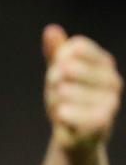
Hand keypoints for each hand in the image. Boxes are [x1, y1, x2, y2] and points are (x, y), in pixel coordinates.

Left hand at [43, 24, 120, 151]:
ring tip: (62, 108)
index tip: (60, 70)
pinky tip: (64, 118)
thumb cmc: (69, 98)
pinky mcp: (102, 121)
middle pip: (67, 68)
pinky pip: (68, 111)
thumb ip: (56, 52)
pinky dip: (60, 115)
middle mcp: (113, 80)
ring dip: (54, 101)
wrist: (76, 134)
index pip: (76, 47)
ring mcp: (111, 101)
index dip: (59, 59)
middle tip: (59, 94)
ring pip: (64, 91)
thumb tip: (51, 30)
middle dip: (53, 82)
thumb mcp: (59, 72)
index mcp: (105, 63)